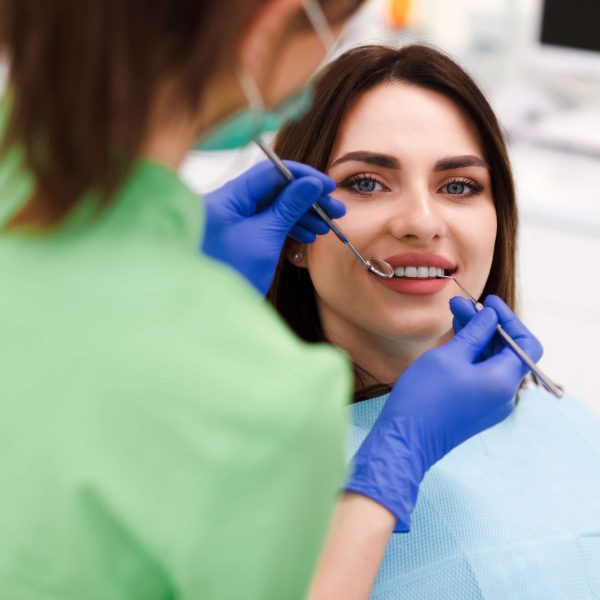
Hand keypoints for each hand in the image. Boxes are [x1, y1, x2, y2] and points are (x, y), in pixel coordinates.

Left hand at [202, 160, 345, 294]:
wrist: (214, 312)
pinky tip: (307, 236)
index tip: (327, 186)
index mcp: (227, 197)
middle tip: (335, 210)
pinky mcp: (239, 237)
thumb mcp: (266, 237)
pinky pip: (267, 223)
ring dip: (301, 215)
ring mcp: (233, 221)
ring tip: (324, 227)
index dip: (302, 177)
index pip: (270, 172)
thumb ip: (289, 207)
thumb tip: (311, 183)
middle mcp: (228, 204)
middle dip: (306, 199)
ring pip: (273, 208)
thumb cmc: (233, 274)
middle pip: (273, 189)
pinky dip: (288, 227)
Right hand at [345, 297, 542, 531]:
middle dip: (487, 324)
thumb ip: (476, 333)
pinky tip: (454, 340)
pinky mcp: (475, 408)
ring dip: (477, 337)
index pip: (525, 343)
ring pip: (491, 362)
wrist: (406, 439)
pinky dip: (471, 355)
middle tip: (460, 304)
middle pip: (507, 351)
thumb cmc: (426, 396)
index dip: (509, 319)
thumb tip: (491, 316)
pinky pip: (481, 375)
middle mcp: (504, 395)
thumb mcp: (450, 356)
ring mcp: (490, 404)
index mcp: (504, 381)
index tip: (488, 301)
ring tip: (454, 316)